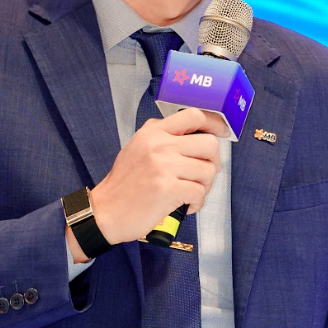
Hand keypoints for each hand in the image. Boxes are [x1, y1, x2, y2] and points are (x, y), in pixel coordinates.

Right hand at [88, 108, 228, 245]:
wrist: (105, 212)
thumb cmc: (123, 185)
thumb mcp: (135, 148)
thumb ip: (160, 136)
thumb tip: (192, 132)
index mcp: (152, 133)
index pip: (193, 115)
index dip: (214, 124)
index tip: (222, 133)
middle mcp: (159, 145)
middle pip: (209, 144)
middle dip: (213, 162)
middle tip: (204, 174)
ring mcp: (164, 167)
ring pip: (208, 171)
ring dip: (205, 186)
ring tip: (191, 193)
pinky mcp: (168, 189)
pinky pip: (199, 192)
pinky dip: (197, 203)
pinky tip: (186, 206)